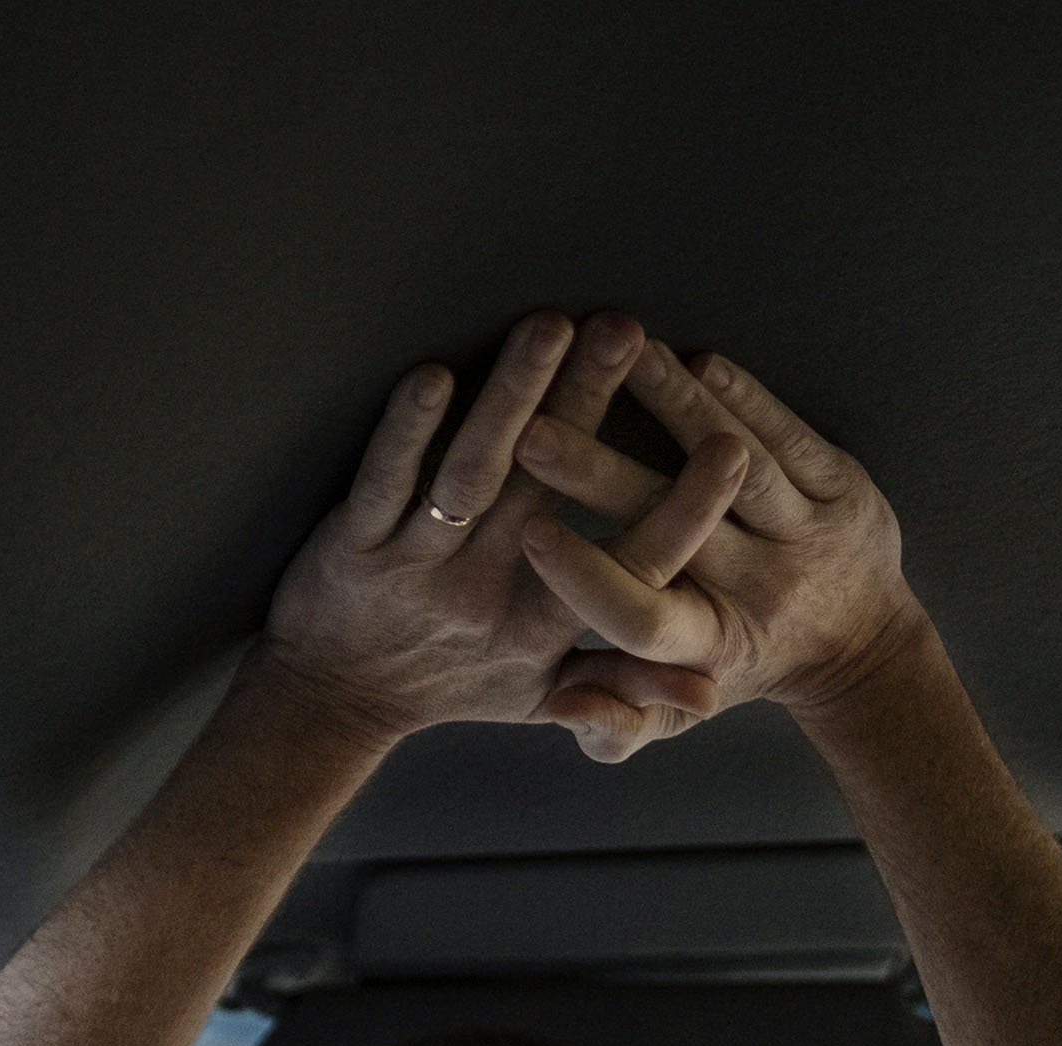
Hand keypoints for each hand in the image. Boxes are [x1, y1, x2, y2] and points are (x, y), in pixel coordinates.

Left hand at [262, 313, 744, 760]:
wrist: (333, 703)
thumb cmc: (452, 682)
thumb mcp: (540, 695)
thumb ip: (623, 682)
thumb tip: (708, 686)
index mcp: (543, 626)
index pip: (629, 566)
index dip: (682, 513)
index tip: (729, 453)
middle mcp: (486, 594)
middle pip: (549, 490)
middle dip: (591, 404)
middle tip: (630, 330)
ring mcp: (416, 568)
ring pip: (473, 475)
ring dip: (514, 397)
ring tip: (554, 326)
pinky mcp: (352, 549)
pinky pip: (382, 483)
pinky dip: (408, 431)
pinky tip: (434, 375)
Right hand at [512, 339, 926, 717]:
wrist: (860, 644)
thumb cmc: (740, 666)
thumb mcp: (678, 712)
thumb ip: (615, 719)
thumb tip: (561, 707)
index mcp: (709, 644)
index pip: (640, 618)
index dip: (585, 579)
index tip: (529, 534)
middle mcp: (760, 591)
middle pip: (672, 527)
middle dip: (597, 475)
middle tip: (533, 433)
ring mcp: (808, 536)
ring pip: (737, 466)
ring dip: (672, 407)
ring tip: (613, 357)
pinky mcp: (846, 488)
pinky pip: (790, 436)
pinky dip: (743, 397)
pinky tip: (695, 361)